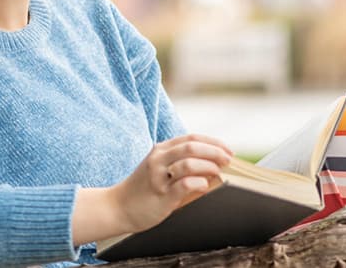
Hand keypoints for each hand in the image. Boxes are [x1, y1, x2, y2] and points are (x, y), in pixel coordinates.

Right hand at [109, 134, 233, 233]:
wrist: (117, 207)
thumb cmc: (142, 189)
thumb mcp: (158, 167)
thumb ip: (178, 161)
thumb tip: (211, 162)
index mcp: (160, 150)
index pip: (192, 138)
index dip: (213, 142)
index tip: (228, 150)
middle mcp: (159, 159)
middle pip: (192, 146)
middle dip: (215, 151)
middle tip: (228, 160)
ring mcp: (159, 177)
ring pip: (189, 163)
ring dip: (209, 166)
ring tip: (218, 172)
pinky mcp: (161, 195)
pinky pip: (184, 184)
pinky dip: (199, 182)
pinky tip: (204, 185)